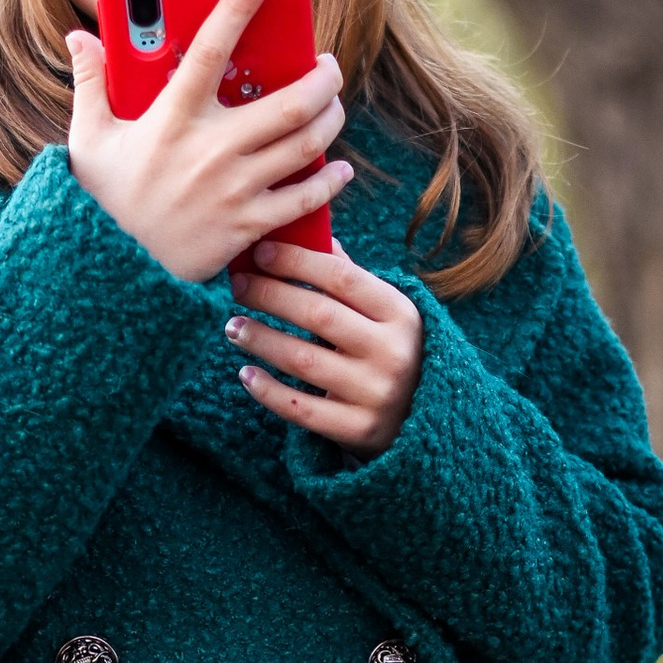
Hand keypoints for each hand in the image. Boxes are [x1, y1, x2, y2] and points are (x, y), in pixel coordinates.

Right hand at [64, 0, 351, 283]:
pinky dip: (329, 180)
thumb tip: (79, 37)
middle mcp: (209, 150)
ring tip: (332, 106)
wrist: (112, 273)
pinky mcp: (248, 226)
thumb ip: (91, 84)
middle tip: (328, 67)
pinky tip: (338, 167)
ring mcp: (234, 189)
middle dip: (321, 78)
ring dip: (330, 120)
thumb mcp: (90, 140)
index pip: (206, 51)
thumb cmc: (104, 199)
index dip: (234, 9)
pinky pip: (304, 198)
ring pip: (304, 144)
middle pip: (286, 103)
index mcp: (172, 120)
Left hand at [226, 237, 423, 458]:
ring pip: (303, 361)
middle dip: (270, 295)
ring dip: (260, 339)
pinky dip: (268, 391)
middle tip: (237, 286)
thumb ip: (350, 278)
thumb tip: (306, 232)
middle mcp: (392, 352)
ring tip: (233, 327)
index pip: (342, 277)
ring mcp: (376, 394)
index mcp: (401, 314)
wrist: (429, 422)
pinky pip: (302, 410)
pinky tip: (246, 374)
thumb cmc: (391, 353)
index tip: (259, 252)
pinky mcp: (359, 430)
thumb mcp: (385, 314)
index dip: (296, 261)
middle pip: (318, 314)